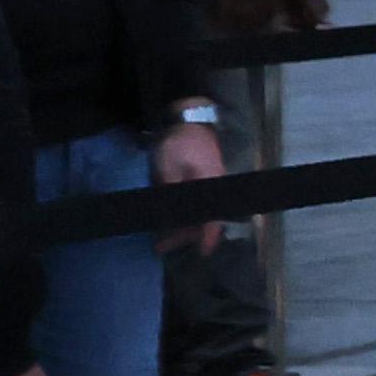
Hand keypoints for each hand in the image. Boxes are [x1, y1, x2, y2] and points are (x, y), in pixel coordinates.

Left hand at [155, 116, 234, 251]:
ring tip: (160, 237)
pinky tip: (170, 218)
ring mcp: (212, 185)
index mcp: (210, 189)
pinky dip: (184, 214)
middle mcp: (215, 190)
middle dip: (183, 235)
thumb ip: (171, 195)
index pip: (212, 220)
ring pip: (199, 212)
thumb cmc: (178, 145)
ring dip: (181, 225)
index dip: (207, 239)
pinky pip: (198, 204)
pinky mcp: (206, 180)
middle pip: (203, 220)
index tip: (201, 254)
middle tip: (160, 246)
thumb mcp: (168, 171)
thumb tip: (171, 219)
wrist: (189, 121)